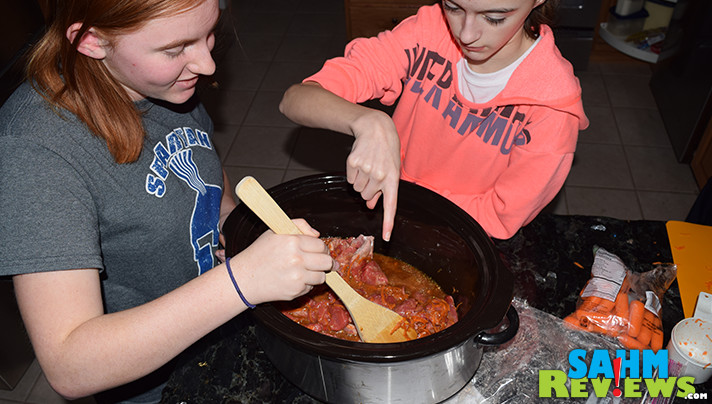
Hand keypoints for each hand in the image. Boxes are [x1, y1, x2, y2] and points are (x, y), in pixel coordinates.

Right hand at [229, 219, 335, 303]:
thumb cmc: (258, 254)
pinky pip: (310, 287)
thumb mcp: (275, 231)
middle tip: (322, 262)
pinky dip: (305, 284)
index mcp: (292, 241)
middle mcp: (296, 259)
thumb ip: (299, 225)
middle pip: (327, 261)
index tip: (319, 251)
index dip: (321, 248)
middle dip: (326, 262)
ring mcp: (297, 277)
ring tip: (304, 271)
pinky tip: (293, 279)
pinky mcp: (296, 290)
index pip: (321, 245)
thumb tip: (317, 234)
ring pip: (322, 276)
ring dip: (316, 274)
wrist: (244, 278)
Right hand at [347, 109, 400, 240]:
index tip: (386, 238)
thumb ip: (382, 190)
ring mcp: (366, 170)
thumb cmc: (386, 151)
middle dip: (368, 188)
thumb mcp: (391, 170)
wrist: (375, 128)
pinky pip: (350, 179)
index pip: (391, 205)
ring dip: (360, 181)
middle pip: (366, 196)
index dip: (388, 223)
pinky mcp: (353, 163)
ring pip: (357, 189)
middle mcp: (379, 176)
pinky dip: (353, 173)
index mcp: (392, 179)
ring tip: (368, 166)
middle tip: (373, 173)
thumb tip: (370, 205)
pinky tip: (360, 161)